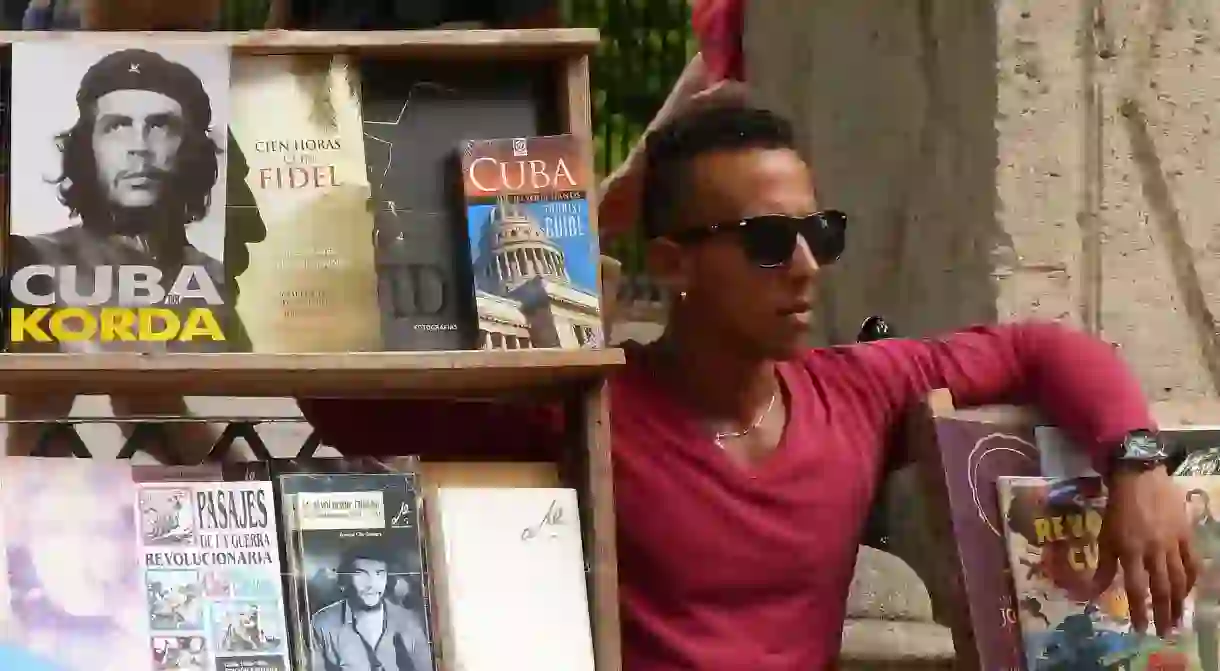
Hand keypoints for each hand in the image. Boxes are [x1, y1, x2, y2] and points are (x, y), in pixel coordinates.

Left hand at [1093, 467, 1197, 635]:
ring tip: (1179, 619)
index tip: (1140, 629)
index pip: (1136, 588)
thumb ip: (1103, 566)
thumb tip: (1093, 592)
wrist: (1139, 477)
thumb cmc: (1117, 508)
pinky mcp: (1186, 534)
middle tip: (1165, 633)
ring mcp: (1172, 543)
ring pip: (1180, 579)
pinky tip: (1190, 591)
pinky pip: (1192, 562)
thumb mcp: (1104, 536)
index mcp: (1130, 551)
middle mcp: (1153, 551)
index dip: (1139, 611)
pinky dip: (1192, 579)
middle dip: (1164, 613)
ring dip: (1180, 601)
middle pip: (1162, 588)